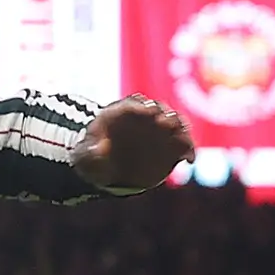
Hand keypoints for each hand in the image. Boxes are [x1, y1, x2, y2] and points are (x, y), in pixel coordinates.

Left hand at [74, 96, 194, 191]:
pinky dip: (189, 150)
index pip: (132, 104)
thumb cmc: (92, 158)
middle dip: (164, 114)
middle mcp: (144, 118)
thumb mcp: (84, 157)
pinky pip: (184, 145)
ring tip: (182, 140)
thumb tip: (100, 149)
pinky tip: (189, 160)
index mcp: (120, 113)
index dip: (141, 106)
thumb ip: (91, 152)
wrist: (105, 170)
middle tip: (166, 123)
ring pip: (176, 124)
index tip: (148, 112)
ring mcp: (159, 131)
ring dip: (181, 129)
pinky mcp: (170, 147)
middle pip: (159, 109)